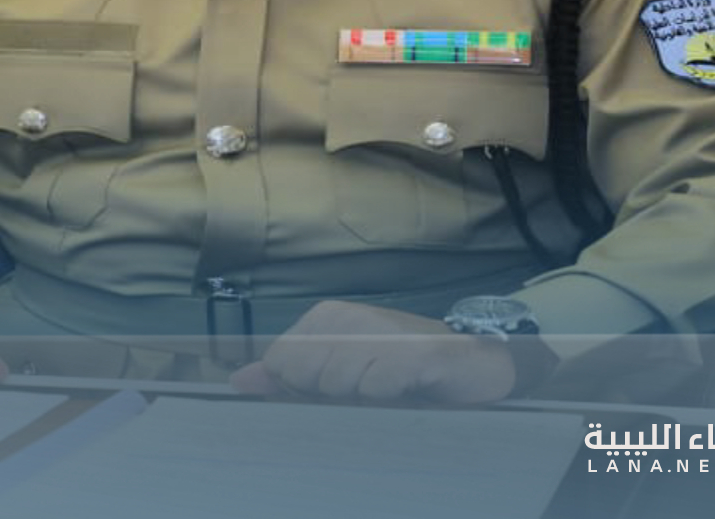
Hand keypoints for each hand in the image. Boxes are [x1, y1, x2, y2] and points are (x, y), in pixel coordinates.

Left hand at [227, 300, 515, 405]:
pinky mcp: (412, 351)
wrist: (473, 368)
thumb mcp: (341, 378)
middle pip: (303, 375)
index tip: (341, 389)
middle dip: (331, 396)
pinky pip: (375, 386)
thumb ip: (290, 378)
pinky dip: (388, 396)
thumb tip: (241, 380)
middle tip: (368, 390)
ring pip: (336, 383)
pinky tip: (406, 387)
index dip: (305, 390)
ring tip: (389, 389)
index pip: (280, 364)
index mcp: (325, 318)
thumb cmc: (403, 375)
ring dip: (362, 398)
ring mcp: (379, 330)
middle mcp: (347, 316)